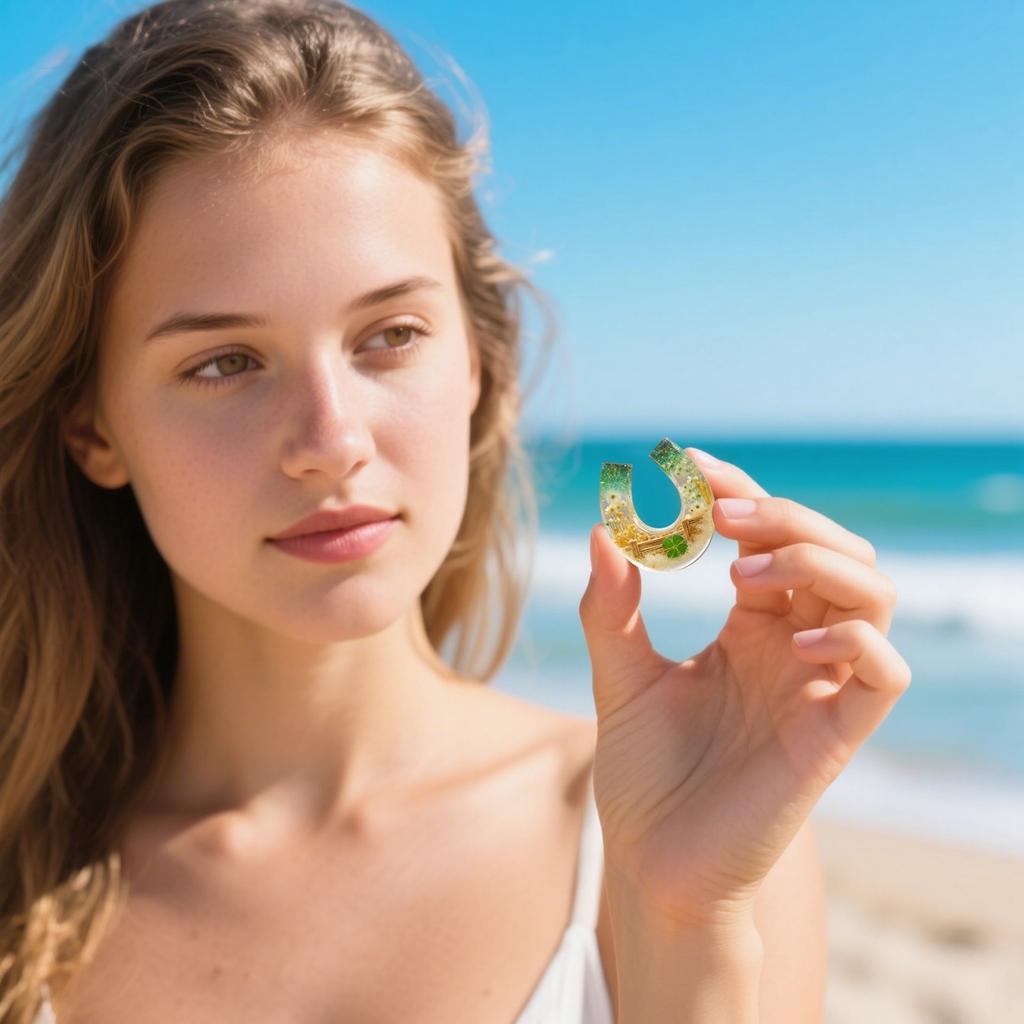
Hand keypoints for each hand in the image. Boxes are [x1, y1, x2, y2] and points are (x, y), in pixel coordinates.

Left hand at [578, 448, 911, 929]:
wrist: (653, 863)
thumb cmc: (643, 773)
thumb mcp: (620, 678)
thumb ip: (612, 610)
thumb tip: (604, 531)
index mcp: (748, 626)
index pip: (768, 536)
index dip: (739, 490)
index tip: (686, 465)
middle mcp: (793, 647)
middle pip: (834, 549)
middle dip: (785, 517)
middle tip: (721, 514)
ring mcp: (819, 689)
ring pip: (872, 595)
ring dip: (816, 564)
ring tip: (739, 577)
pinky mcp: (835, 738)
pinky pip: (885, 673)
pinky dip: (852, 641)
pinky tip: (788, 644)